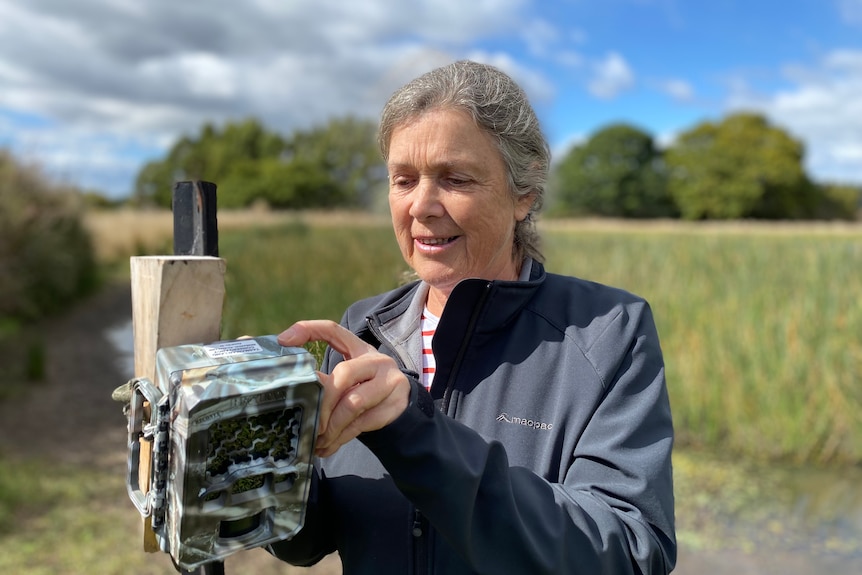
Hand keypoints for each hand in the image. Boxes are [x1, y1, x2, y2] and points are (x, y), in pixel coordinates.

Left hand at [278, 320, 410, 456]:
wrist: (403, 405)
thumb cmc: (366, 389)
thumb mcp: (351, 378)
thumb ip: (327, 380)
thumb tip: (294, 393)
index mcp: (360, 348)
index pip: (333, 330)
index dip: (309, 330)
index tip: (283, 340)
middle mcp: (377, 361)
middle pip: (343, 374)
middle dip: (322, 401)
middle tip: (308, 420)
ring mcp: (389, 382)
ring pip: (353, 404)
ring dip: (330, 425)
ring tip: (316, 439)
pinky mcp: (395, 405)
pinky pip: (362, 423)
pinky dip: (341, 438)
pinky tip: (328, 446)